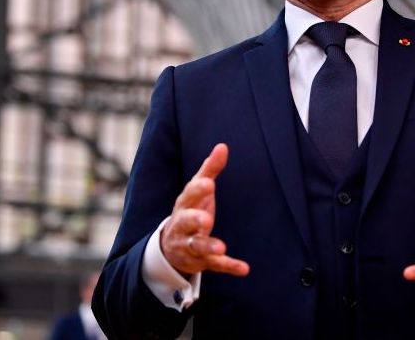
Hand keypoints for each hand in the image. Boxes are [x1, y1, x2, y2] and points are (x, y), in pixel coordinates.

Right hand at [160, 143, 249, 277]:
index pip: (188, 196)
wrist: (170, 247)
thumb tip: (223, 146)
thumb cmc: (189, 210)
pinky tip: (244, 269)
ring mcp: (190, 246)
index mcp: (184, 205)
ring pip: (196, 247)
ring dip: (208, 246)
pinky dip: (228, 267)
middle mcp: (183, 226)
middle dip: (194, 220)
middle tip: (206, 219)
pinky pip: (214, 266)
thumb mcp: (197, 191)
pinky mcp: (201, 263)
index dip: (197, 190)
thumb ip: (210, 169)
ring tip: (221, 247)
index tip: (209, 183)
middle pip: (185, 222)